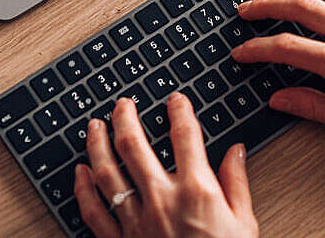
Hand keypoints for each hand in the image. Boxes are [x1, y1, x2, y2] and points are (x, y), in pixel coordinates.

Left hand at [74, 93, 258, 237]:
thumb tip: (236, 152)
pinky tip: (80, 173)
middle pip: (134, 145)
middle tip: (123, 104)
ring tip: (94, 126)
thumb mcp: (244, 224)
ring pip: (107, 173)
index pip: (185, 135)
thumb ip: (237, 183)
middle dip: (125, 117)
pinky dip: (82, 189)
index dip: (179, 110)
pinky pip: (93, 212)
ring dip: (97, 144)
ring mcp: (137, 222)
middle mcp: (162, 200)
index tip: (175, 99)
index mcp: (197, 191)